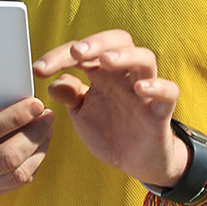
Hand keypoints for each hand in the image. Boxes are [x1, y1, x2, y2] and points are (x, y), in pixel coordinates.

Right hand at [0, 65, 52, 204]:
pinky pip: (16, 183)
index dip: (11, 118)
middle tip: (45, 113)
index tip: (32, 102)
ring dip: (38, 148)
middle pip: (5, 157)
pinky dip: (34, 162)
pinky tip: (39, 143)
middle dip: (31, 133)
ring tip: (46, 125)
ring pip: (16, 173)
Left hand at [32, 30, 187, 187]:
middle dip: (95, 43)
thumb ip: (69, 96)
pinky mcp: (161, 110)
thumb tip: (53, 82)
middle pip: (117, 41)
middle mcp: (123, 76)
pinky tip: (139, 89)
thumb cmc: (108, 131)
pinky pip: (168, 91)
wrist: (135, 163)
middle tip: (75, 52)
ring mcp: (144, 90)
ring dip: (124, 55)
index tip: (38, 69)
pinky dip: (156, 86)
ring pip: (144, 58)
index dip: (59, 56)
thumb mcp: (82, 114)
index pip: (83, 52)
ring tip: (105, 61)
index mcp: (102, 73)